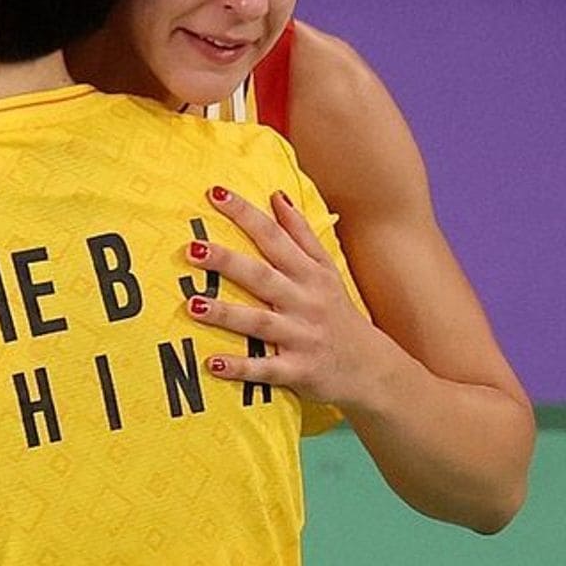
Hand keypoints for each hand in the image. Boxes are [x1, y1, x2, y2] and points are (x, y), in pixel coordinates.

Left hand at [185, 187, 402, 410]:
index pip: (274, 237)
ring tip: (193, 305)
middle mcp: (305, 301)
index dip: (246, 214)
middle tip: (193, 248)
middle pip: (262, 276)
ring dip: (226, 313)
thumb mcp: (327, 271)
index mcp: (310, 274)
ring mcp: (302, 337)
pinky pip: (266, 369)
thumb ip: (301, 234)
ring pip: (260, 322)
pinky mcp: (299, 371)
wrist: (373, 368)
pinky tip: (213, 364)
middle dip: (228, 261)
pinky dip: (241, 368)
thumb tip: (277, 196)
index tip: (215, 193)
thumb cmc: (340, 314)